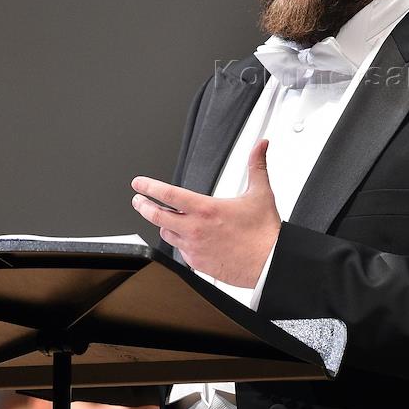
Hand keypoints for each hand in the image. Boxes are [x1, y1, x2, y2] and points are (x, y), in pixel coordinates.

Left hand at [131, 139, 279, 286]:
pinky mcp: (197, 263)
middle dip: (143, 206)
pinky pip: (181, 251)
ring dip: (165, 225)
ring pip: (167, 234)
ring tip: (166, 220)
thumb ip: (256, 165)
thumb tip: (261, 145)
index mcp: (206, 209)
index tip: (139, 184)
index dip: (149, 187)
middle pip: (157, 216)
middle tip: (138, 201)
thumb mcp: (261, 193)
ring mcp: (194, 248)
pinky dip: (182, 243)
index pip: (168, 194)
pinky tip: (190, 239)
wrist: (269, 263)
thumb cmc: (264, 232)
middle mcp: (195, 229)